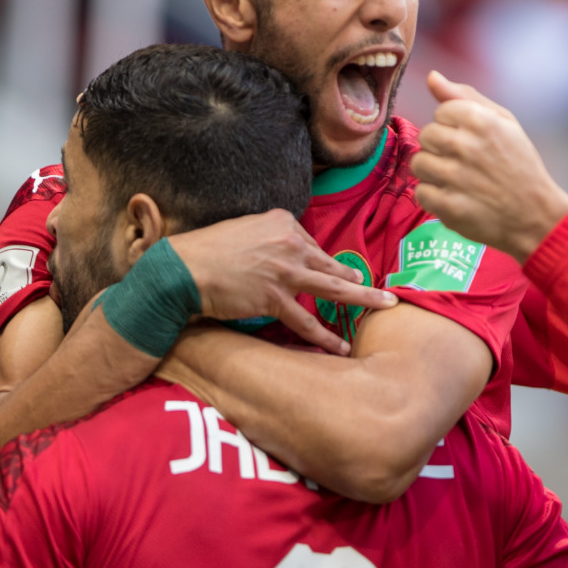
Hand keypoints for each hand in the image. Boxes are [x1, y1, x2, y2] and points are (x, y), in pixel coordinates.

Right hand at [166, 210, 396, 355]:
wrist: (181, 268)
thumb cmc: (208, 250)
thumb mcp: (245, 228)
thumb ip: (271, 236)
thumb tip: (286, 252)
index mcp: (283, 222)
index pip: (314, 246)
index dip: (322, 265)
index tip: (335, 274)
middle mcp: (290, 243)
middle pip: (334, 264)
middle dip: (362, 280)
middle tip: (386, 291)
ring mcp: (285, 271)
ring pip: (334, 289)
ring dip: (364, 299)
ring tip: (385, 307)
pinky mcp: (274, 298)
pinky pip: (306, 321)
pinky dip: (326, 336)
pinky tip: (342, 346)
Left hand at [411, 72, 567, 263]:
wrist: (536, 215)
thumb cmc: (520, 165)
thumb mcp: (504, 122)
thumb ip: (465, 97)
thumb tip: (432, 77)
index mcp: (479, 120)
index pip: (440, 112)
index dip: (454, 126)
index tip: (472, 141)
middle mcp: (464, 145)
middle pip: (426, 136)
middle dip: (441, 148)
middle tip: (464, 162)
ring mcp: (454, 177)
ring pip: (419, 164)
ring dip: (434, 173)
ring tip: (458, 180)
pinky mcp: (448, 206)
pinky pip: (421, 192)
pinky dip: (434, 197)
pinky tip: (455, 197)